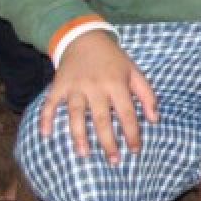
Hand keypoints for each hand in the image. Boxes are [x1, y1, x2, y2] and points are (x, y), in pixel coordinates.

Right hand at [39, 30, 158, 164]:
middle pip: (101, 118)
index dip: (132, 133)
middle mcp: (96, 87)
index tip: (135, 151)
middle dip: (108, 141)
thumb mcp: (135, 72)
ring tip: (84, 154)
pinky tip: (45, 135)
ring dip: (79, 136)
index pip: (127, 113)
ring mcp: (75, 87)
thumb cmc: (114, 60)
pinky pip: (50, 104)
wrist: (85, 39)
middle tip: (114, 161)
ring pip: (75, 114)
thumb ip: (147, 95)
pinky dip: (46, 119)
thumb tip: (155, 120)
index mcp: (117, 84)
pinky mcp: (58, 86)